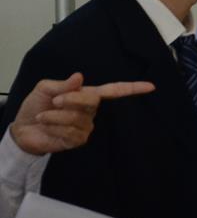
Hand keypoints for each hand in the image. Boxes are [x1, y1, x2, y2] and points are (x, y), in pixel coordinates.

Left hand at [8, 74, 154, 154]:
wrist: (22, 129)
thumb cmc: (36, 106)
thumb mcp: (45, 89)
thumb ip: (63, 84)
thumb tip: (80, 77)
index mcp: (86, 95)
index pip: (114, 91)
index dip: (132, 88)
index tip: (151, 87)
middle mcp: (90, 111)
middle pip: (92, 101)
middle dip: (71, 99)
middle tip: (54, 101)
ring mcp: (86, 126)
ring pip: (77, 118)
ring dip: (55, 116)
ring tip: (43, 116)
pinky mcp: (78, 140)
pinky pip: (71, 132)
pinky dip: (54, 127)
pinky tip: (47, 126)